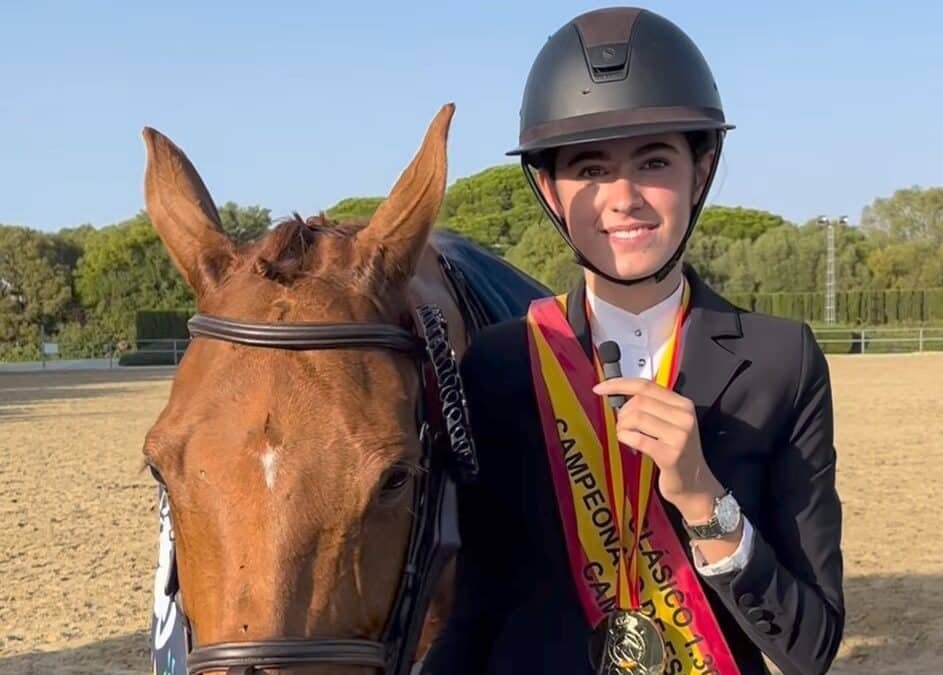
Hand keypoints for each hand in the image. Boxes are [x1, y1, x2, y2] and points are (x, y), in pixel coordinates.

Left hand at [592, 377, 722, 522]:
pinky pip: (638, 439)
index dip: (619, 384)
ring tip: (625, 435)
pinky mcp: (671, 455)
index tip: (600, 388)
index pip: (646, 385)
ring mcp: (680, 436)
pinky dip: (625, 438)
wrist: (695, 484)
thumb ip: (652, 406)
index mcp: (683, 404)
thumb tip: (619, 393)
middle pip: (639, 401)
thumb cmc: (676, 452)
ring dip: (622, 426)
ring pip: (637, 417)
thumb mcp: (670, 423)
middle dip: (622, 412)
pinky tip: (627, 442)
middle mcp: (684, 417)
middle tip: (621, 425)